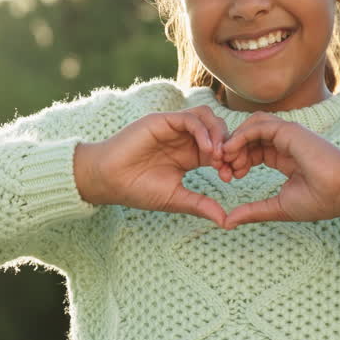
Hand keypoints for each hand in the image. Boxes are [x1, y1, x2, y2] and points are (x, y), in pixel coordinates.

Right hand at [81, 106, 229, 226]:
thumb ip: (201, 205)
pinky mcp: (161, 121)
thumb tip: (227, 222)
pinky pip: (189, 118)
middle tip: (228, 165)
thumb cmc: (138, 190)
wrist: (108, 181)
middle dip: (229, 145)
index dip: (230, 159)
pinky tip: (206, 149)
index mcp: (190, 154)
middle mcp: (184, 138)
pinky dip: (203, 131)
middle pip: (218, 128)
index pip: (220, 147)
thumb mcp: (176, 199)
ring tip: (218, 156)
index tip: (230, 177)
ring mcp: (173, 127)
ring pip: (207, 117)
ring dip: (218, 134)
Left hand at [219, 112, 339, 229]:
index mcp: (284, 158)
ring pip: (251, 126)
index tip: (229, 178)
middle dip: (231, 151)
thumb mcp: (278, 207)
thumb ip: (253, 210)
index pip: (252, 151)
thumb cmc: (319, 200)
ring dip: (234, 141)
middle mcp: (285, 143)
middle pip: (248, 137)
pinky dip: (241, 135)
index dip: (237, 161)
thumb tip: (227, 222)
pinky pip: (258, 125)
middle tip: (222, 169)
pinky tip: (232, 151)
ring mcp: (287, 134)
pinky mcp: (289, 130)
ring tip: (225, 160)